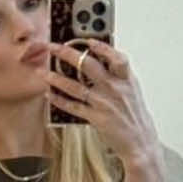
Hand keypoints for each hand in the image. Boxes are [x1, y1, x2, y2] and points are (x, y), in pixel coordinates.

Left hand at [45, 39, 157, 164]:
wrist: (140, 141)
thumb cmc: (135, 115)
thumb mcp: (132, 90)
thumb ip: (118, 75)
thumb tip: (101, 58)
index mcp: (127, 79)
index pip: (117, 58)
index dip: (103, 48)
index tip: (88, 40)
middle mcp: (115, 89)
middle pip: (88, 66)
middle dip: (68, 54)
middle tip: (53, 47)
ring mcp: (104, 104)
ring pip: (75, 87)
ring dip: (56, 78)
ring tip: (42, 72)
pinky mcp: (96, 118)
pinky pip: (73, 107)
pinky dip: (60, 100)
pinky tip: (49, 94)